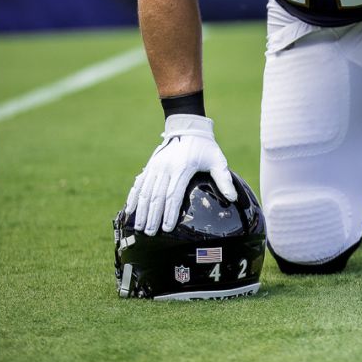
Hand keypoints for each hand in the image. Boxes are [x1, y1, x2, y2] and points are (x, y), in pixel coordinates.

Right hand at [124, 114, 237, 234]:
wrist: (188, 128)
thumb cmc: (206, 147)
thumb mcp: (218, 160)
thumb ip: (224, 179)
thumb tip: (233, 198)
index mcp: (182, 168)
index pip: (173, 195)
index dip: (169, 213)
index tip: (166, 228)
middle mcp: (166, 168)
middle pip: (156, 197)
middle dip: (152, 216)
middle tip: (149, 233)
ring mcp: (156, 166)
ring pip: (145, 192)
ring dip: (141, 210)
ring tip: (138, 227)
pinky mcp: (150, 166)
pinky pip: (139, 184)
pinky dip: (133, 197)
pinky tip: (129, 210)